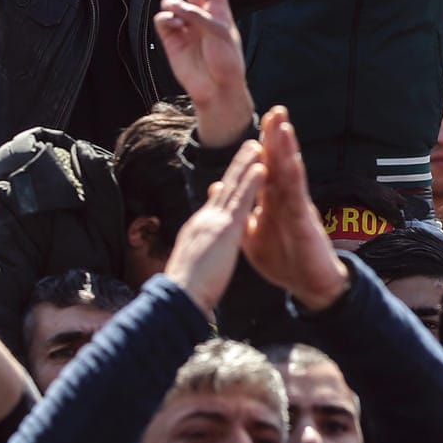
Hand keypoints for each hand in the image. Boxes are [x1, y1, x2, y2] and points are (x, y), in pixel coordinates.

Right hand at [155, 0, 253, 146]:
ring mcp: (185, 26)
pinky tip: (173, 26)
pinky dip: (166, 20)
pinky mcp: (171, 39)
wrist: (216, 89)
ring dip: (174, 4)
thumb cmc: (227, 62)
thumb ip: (200, 16)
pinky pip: (163, 20)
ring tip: (178, 13)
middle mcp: (201, 15)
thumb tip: (174, 7)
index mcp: (219, 11)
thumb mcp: (221, 34)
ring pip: (172, 3)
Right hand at [162, 137, 261, 315]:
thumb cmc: (187, 291)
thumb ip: (201, 253)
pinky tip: (262, 166)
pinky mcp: (226, 229)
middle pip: (223, 187)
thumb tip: (202, 253)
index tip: (237, 170)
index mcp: (200, 229)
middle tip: (249, 145)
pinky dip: (252, 182)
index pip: (216, 202)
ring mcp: (214, 221)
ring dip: (246, 164)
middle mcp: (205, 219)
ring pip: (233, 187)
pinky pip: (242, 201)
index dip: (228, 184)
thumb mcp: (195, 264)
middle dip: (237, 166)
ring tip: (257, 145)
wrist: (179, 297)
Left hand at [242, 107, 349, 311]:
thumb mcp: (252, 237)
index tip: (258, 123)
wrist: (309, 286)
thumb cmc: (285, 260)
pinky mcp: (304, 221)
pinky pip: (298, 196)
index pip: (267, 168)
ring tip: (284, 125)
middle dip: (277, 137)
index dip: (262, 146)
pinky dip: (294, 177)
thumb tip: (217, 189)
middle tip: (275, 110)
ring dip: (287, 149)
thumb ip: (239, 213)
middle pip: (280, 163)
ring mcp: (297, 208)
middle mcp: (287, 200)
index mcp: (273, 202)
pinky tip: (292, 160)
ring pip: (291, 173)